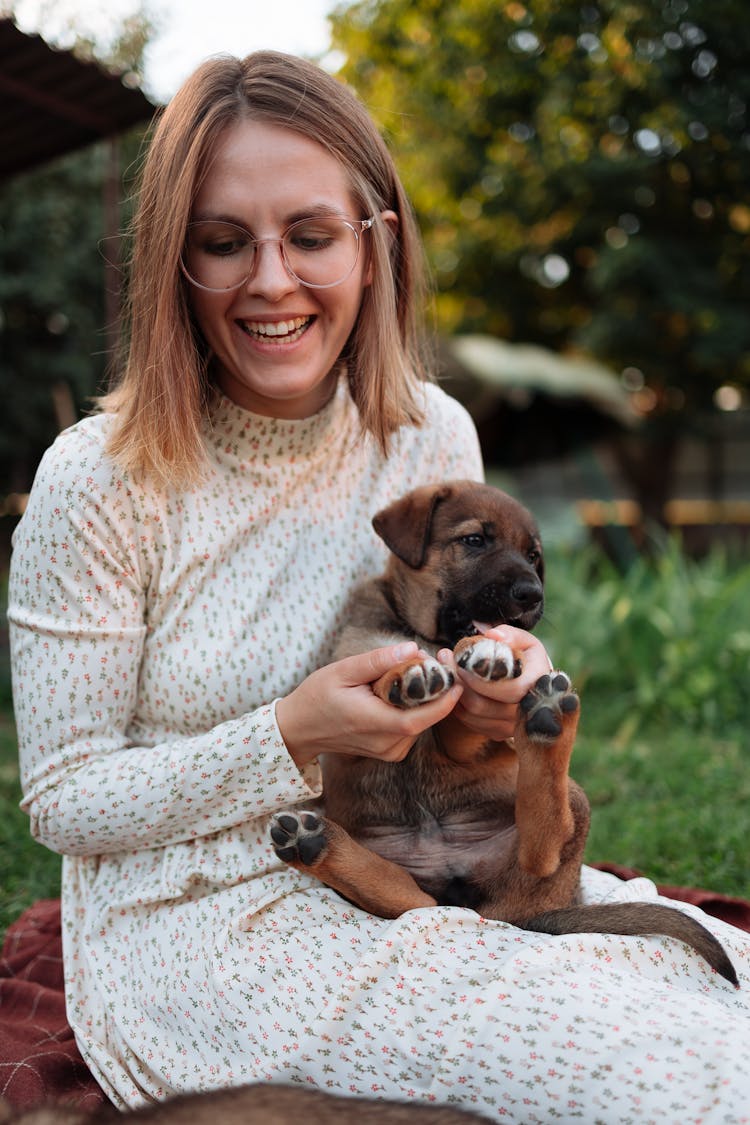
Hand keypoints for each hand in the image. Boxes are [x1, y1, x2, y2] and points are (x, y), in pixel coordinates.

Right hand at [276, 643, 464, 768]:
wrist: (300, 728)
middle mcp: (385, 744)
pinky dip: (414, 709)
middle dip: (437, 690)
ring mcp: (388, 752)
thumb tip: (412, 649)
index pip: (419, 719)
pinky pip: (413, 728)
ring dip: (425, 698)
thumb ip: (378, 661)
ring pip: (421, 722)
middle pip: (426, 718)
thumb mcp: (343, 670)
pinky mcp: (390, 752)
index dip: (443, 700)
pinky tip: (401, 692)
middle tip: (434, 660)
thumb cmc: (318, 696)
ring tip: (412, 673)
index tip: (456, 677)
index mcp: (372, 723)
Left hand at [437, 625, 551, 742]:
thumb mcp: (523, 642)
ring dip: (454, 693)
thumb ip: (510, 635)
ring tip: (447, 670)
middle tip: (445, 659)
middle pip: (482, 706)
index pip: (509, 689)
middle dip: (459, 682)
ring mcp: (512, 726)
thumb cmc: (525, 659)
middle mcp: (527, 712)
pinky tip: (456, 687)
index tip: (462, 662)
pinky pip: (469, 722)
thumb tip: (493, 636)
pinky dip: (458, 705)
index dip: (480, 678)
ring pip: (471, 715)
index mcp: (538, 685)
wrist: (531, 683)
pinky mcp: (498, 733)